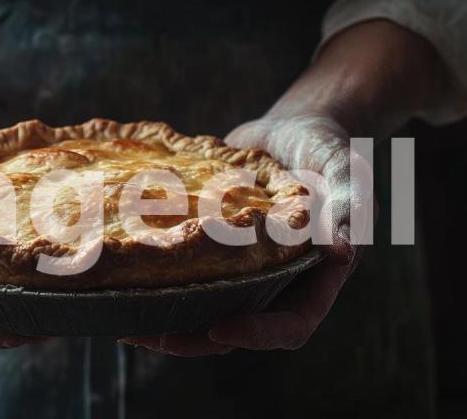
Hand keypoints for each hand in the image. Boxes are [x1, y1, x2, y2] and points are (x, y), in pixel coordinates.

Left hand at [121, 19, 459, 355]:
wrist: (289, 128)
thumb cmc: (325, 145)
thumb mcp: (342, 168)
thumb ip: (346, 205)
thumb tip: (341, 251)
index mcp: (313, 277)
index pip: (291, 324)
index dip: (257, 334)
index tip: (219, 329)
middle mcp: (275, 283)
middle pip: (237, 327)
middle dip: (195, 338)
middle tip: (153, 337)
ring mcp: (241, 271)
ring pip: (205, 309)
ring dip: (167, 320)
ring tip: (126, 321)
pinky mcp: (212, 253)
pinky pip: (187, 278)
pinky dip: (156, 284)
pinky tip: (119, 283)